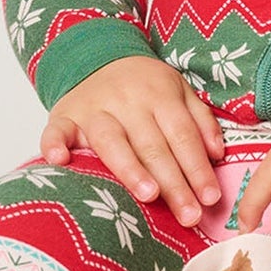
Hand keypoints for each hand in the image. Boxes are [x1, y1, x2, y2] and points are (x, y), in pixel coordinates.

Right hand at [40, 55, 224, 225]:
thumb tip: (217, 153)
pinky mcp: (63, 116)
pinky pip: (56, 131)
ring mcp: (92, 109)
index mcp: (158, 94)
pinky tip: (59, 162)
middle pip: (152, 145)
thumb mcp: (178, 90)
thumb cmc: (142, 85)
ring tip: (148, 195)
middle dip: (173, 182)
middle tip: (188, 214)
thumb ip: (200, 119)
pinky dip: (54, 145)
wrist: (97, 56)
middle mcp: (126, 100)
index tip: (209, 199)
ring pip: (112, 141)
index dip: (197, 168)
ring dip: (130, 168)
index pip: (182, 135)